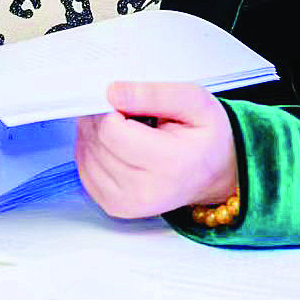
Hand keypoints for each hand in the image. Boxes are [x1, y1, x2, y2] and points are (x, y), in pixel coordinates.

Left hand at [75, 81, 239, 219]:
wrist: (214, 174)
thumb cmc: (207, 139)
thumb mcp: (195, 102)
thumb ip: (155, 94)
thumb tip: (113, 93)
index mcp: (170, 164)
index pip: (111, 131)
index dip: (112, 109)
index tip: (127, 103)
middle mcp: (146, 191)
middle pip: (96, 143)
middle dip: (103, 120)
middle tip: (128, 115)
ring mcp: (127, 203)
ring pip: (86, 156)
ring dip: (96, 136)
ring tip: (126, 131)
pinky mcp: (114, 206)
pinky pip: (85, 170)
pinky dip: (93, 152)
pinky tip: (116, 146)